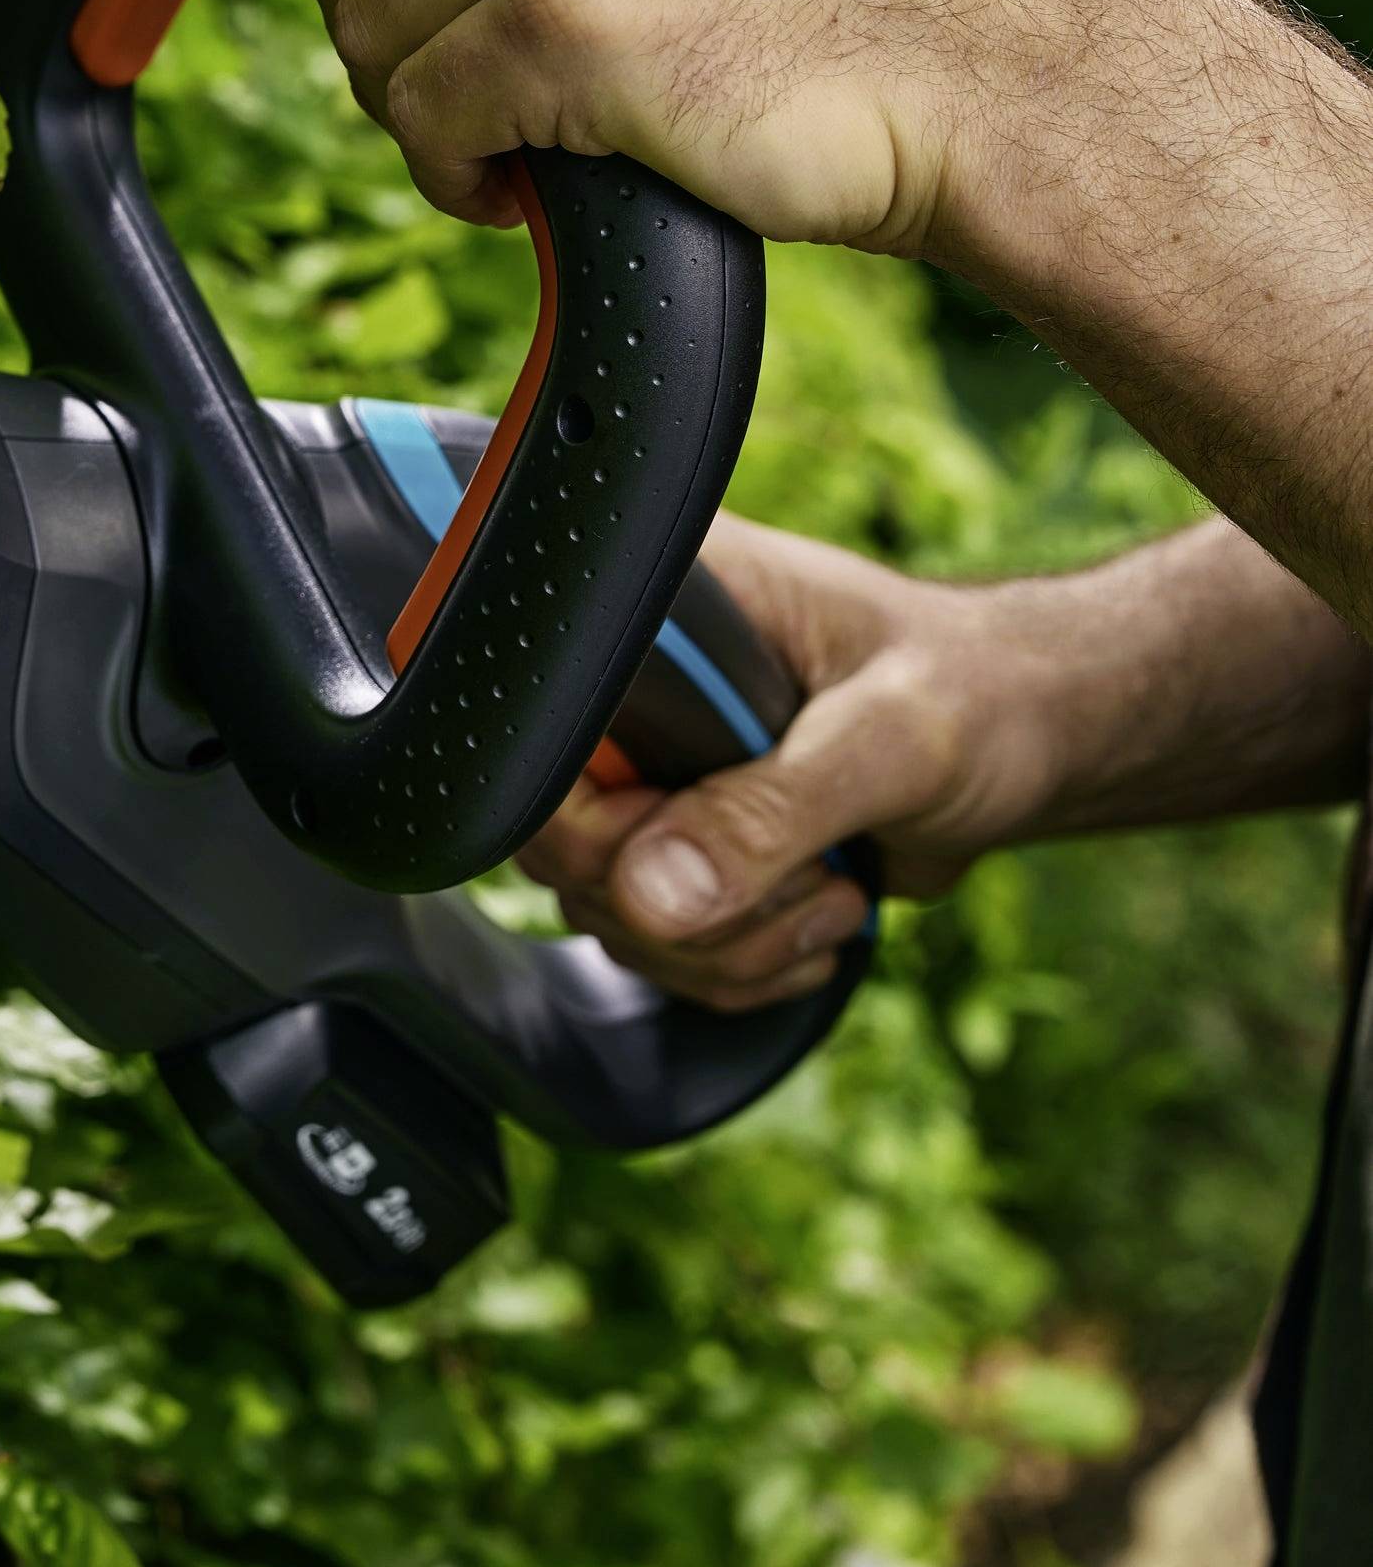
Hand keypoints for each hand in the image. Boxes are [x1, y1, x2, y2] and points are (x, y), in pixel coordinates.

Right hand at [518, 515, 1067, 1009]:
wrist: (1025, 739)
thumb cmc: (977, 694)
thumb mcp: (889, 741)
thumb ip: (772, 811)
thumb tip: (654, 894)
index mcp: (659, 603)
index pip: (540, 721)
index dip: (591, 816)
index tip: (694, 844)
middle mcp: (630, 679)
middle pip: (559, 837)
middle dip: (690, 902)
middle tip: (808, 872)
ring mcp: (648, 763)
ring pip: (606, 905)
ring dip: (725, 943)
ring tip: (829, 889)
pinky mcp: (675, 831)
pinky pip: (651, 938)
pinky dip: (733, 962)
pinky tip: (812, 916)